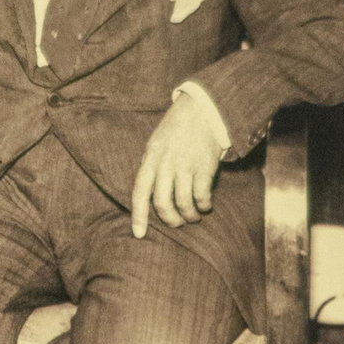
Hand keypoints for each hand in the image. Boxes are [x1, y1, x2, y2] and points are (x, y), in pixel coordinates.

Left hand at [131, 93, 227, 237]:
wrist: (202, 109)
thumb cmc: (177, 128)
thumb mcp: (156, 143)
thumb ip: (151, 166)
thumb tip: (148, 192)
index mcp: (150, 159)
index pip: (140, 192)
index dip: (138, 216)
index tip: (139, 234)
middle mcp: (165, 164)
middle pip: (162, 203)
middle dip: (170, 220)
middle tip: (177, 223)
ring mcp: (185, 166)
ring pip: (183, 203)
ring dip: (189, 215)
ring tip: (193, 217)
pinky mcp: (204, 167)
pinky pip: (201, 195)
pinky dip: (203, 205)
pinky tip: (205, 205)